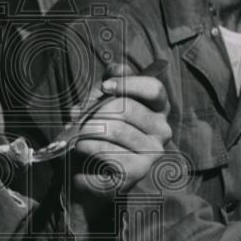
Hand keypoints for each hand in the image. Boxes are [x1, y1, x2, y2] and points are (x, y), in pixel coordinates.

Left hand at [69, 62, 172, 198]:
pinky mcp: (137, 172)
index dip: (128, 84)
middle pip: (128, 108)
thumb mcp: (99, 102)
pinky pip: (107, 151)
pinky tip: (81, 149)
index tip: (105, 87)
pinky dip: (87, 147)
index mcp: (157, 110)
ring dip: (87, 131)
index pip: (154, 89)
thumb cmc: (96, 133)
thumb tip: (116, 68)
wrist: (85, 171)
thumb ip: (109, 83)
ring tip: (78, 136)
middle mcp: (162, 130)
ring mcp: (153, 152)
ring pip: (114, 129)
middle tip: (82, 121)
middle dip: (96, 112)